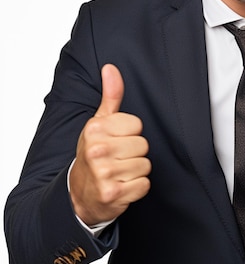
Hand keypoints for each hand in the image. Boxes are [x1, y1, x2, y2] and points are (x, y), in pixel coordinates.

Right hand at [69, 64, 150, 225]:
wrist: (79, 195)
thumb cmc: (93, 154)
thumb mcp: (99, 123)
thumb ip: (110, 96)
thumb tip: (111, 68)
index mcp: (95, 129)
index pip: (137, 125)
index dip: (130, 134)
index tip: (117, 141)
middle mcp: (97, 150)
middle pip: (143, 145)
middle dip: (134, 154)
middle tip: (118, 159)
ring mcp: (104, 173)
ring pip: (145, 165)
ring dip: (135, 171)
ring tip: (119, 173)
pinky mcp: (113, 194)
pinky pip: (144, 185)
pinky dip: (136, 188)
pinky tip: (121, 186)